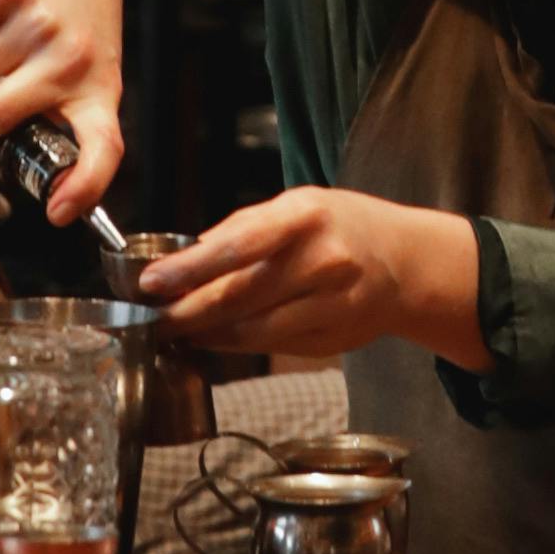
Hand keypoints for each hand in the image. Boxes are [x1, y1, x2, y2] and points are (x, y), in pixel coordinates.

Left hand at [141, 190, 479, 372]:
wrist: (404, 262)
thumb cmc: (338, 226)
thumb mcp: (294, 206)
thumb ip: (240, 231)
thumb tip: (182, 260)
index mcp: (306, 218)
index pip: (236, 248)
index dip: (188, 270)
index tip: (150, 284)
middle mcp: (323, 263)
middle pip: (238, 299)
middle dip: (186, 312)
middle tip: (152, 317)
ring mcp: (331, 307)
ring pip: (251, 333)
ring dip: (205, 334)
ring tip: (175, 329)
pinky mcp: (331, 341)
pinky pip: (270, 347)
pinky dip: (235, 345)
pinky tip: (214, 337)